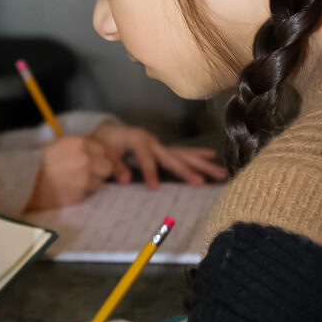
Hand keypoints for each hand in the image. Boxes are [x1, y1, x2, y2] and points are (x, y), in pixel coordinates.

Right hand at [25, 136, 114, 209]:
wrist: (27, 180)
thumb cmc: (41, 161)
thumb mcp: (61, 144)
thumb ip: (82, 146)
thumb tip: (101, 152)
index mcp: (80, 142)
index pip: (106, 149)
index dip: (108, 156)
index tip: (108, 161)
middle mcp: (85, 158)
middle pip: (108, 165)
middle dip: (105, 170)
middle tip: (97, 173)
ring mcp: (84, 178)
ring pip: (101, 181)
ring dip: (95, 182)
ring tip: (79, 181)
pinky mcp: (81, 194)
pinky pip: (91, 193)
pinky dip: (86, 192)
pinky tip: (74, 189)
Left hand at [89, 124, 226, 186]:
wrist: (102, 134)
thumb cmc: (101, 143)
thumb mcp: (103, 152)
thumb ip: (114, 165)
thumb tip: (125, 180)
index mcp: (137, 139)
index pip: (146, 157)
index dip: (150, 171)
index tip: (153, 188)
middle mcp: (152, 141)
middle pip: (173, 156)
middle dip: (189, 169)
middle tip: (204, 181)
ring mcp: (159, 145)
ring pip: (183, 155)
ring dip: (202, 163)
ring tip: (221, 171)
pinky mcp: (161, 150)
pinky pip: (181, 154)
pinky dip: (197, 155)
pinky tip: (212, 156)